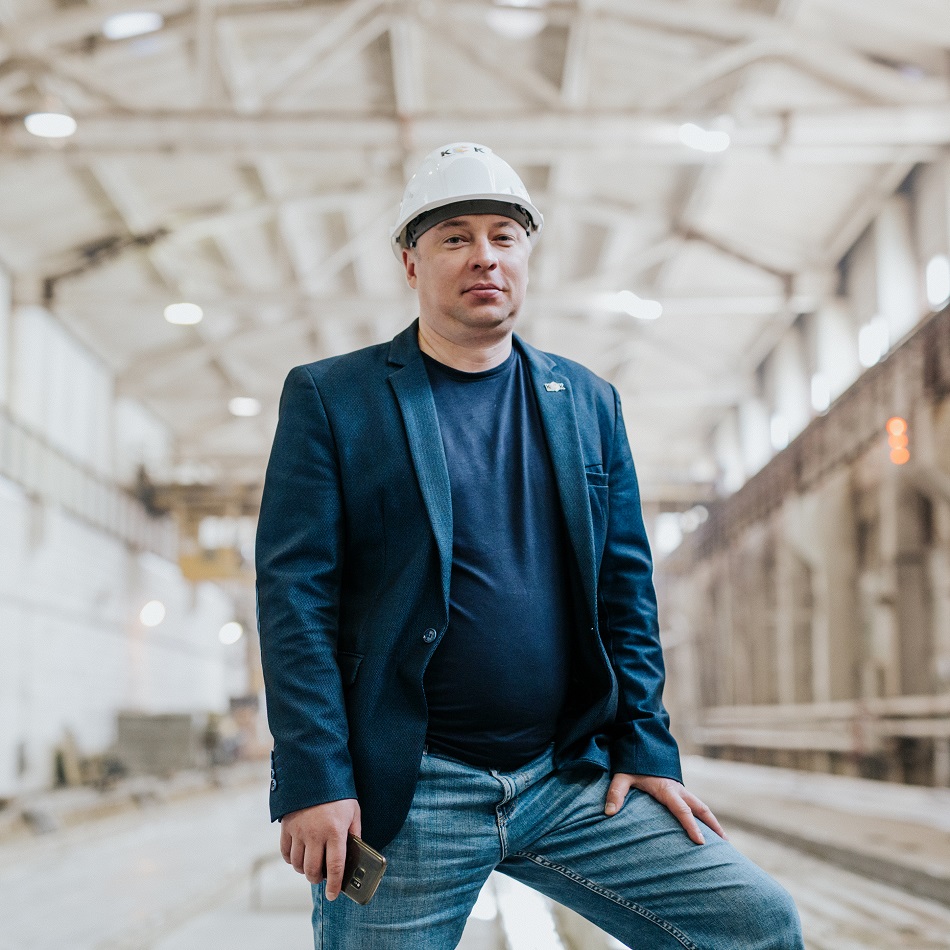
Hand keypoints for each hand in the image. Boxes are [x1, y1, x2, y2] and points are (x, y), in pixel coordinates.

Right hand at [280, 798, 360, 899]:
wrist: (315, 771)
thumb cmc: (338, 793)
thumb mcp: (354, 811)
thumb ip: (354, 833)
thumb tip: (354, 853)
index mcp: (335, 831)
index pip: (335, 867)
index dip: (334, 885)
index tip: (333, 895)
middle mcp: (316, 834)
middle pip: (313, 870)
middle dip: (318, 879)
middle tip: (322, 878)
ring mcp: (299, 831)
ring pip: (298, 864)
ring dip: (304, 870)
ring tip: (311, 866)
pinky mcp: (287, 827)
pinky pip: (285, 853)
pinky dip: (291, 860)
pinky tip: (299, 856)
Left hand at [604, 773, 725, 845]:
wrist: (643, 743)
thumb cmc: (633, 762)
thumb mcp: (622, 775)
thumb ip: (616, 792)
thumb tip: (609, 813)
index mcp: (666, 789)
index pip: (682, 810)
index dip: (691, 826)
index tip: (701, 842)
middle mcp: (678, 790)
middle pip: (701, 808)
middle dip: (713, 825)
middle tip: (724, 845)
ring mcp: (681, 789)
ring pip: (701, 806)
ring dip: (713, 821)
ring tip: (723, 841)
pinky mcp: (679, 790)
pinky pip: (695, 804)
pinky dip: (704, 816)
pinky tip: (708, 829)